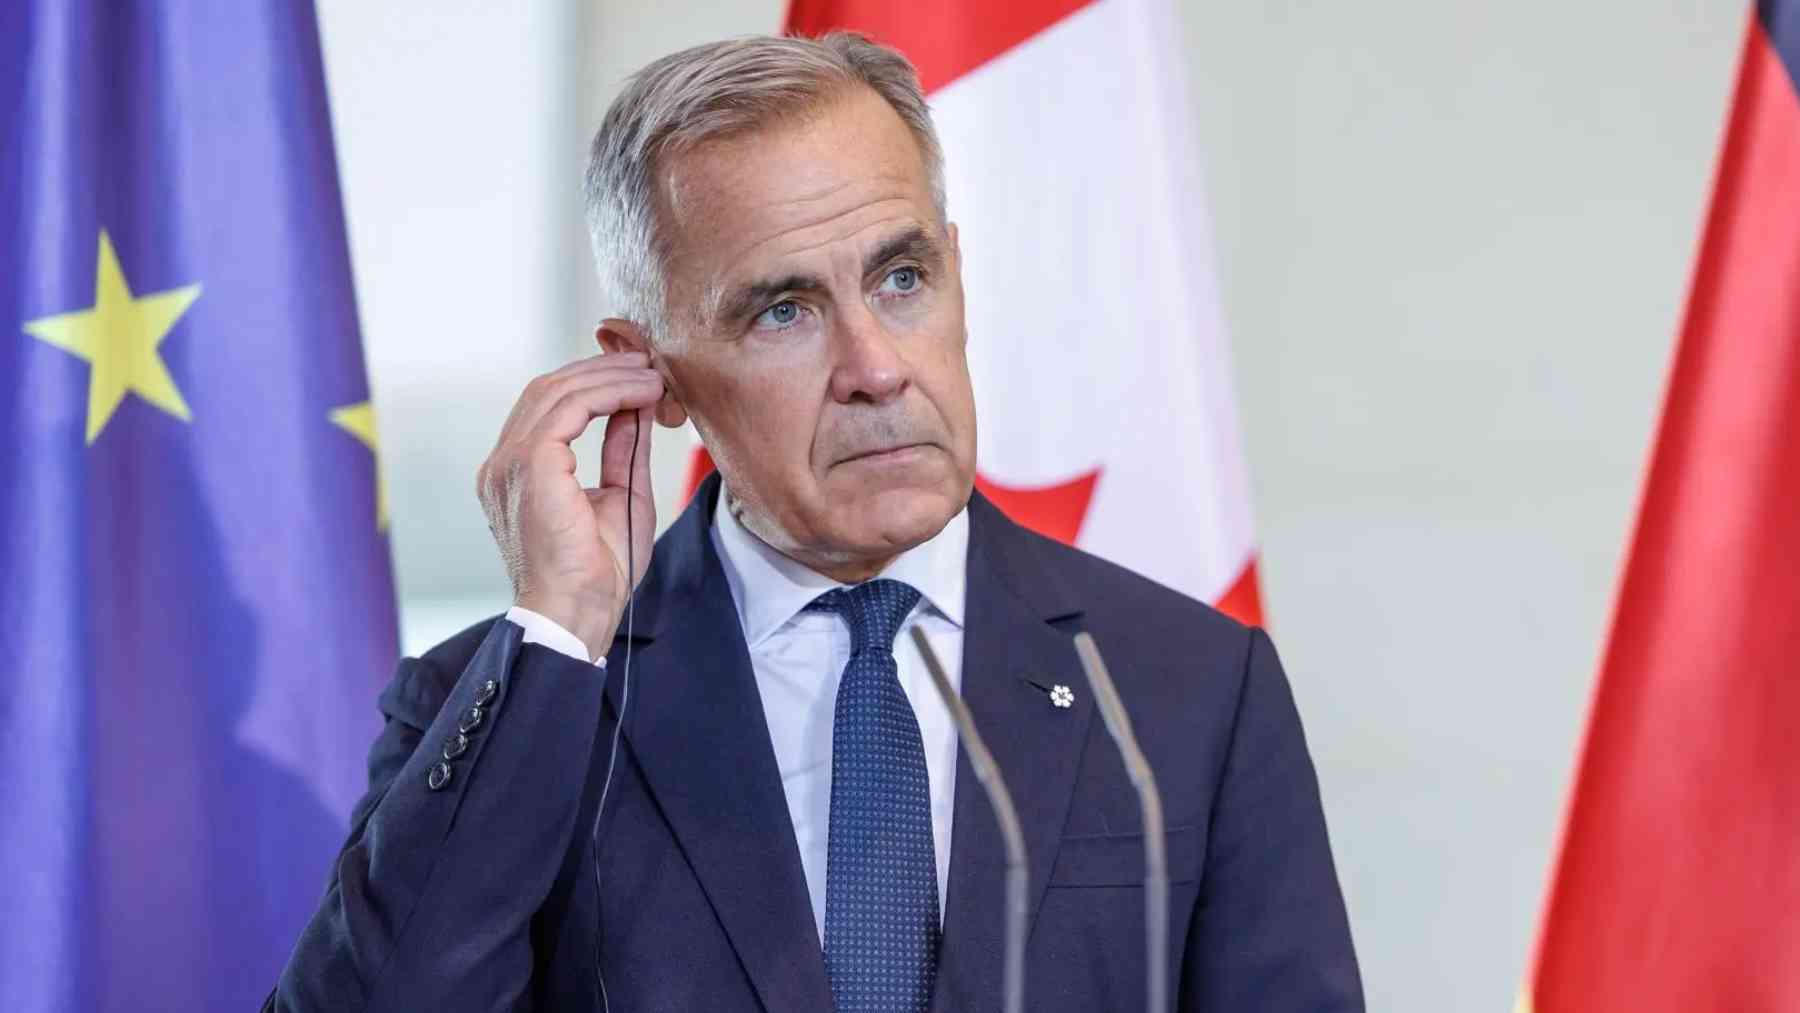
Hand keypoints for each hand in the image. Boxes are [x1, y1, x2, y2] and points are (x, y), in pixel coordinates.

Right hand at [477, 351, 662, 658]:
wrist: (579, 614)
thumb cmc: (597, 574)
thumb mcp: (619, 496)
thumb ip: (622, 451)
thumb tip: (635, 410)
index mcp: (516, 474)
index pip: (546, 407)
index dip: (590, 383)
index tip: (635, 377)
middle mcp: (503, 464)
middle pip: (547, 389)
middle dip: (600, 370)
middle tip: (647, 364)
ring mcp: (510, 463)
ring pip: (558, 390)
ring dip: (610, 376)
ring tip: (651, 375)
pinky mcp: (531, 465)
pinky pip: (570, 407)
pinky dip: (610, 392)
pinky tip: (644, 393)